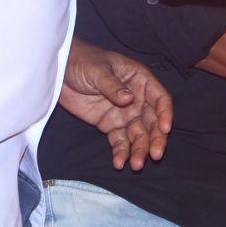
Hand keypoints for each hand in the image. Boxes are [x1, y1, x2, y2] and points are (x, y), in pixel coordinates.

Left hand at [59, 39, 172, 170]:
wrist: (60, 70)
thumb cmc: (84, 61)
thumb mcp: (98, 70)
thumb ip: (113, 86)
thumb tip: (129, 100)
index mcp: (141, 81)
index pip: (160, 98)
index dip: (165, 114)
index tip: (164, 129)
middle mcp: (137, 99)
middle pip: (152, 121)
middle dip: (155, 139)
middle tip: (155, 155)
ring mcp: (124, 113)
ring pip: (138, 135)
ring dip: (139, 150)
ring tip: (136, 165)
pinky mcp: (109, 125)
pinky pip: (119, 141)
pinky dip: (121, 152)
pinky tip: (119, 163)